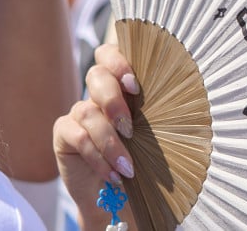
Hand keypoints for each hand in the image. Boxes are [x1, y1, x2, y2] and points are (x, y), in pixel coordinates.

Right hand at [53, 44, 138, 223]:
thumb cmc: (144, 156)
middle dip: (113, 100)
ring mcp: (79, 111)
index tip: (135, 85)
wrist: (119, 194)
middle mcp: (98, 92)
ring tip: (128, 165)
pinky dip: (98, 156)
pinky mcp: (64, 133)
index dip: (119, 61)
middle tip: (130, 127)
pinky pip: (77, 136)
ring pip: (87, 110)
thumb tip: (181, 99)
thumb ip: (154, 109)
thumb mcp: (154, 131)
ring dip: (110, 141)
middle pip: (96, 75)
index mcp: (122, 83)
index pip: (110, 53)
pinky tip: (114, 173)